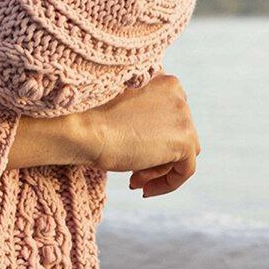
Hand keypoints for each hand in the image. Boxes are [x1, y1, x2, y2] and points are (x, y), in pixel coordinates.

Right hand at [6, 72, 200, 197]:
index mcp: (162, 79)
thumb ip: (140, 111)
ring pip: (182, 151)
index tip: (130, 150)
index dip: (151, 135)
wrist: (83, 128)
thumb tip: (150, 137)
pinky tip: (144, 190)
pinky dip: (168, 183)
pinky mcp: (184, 141)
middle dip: (155, 154)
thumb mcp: (119, 105)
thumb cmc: (88, 117)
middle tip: (131, 171)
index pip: (167, 113)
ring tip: (134, 180)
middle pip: (175, 132)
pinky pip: (186, 170)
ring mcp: (184, 116)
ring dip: (158, 168)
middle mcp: (178, 93)